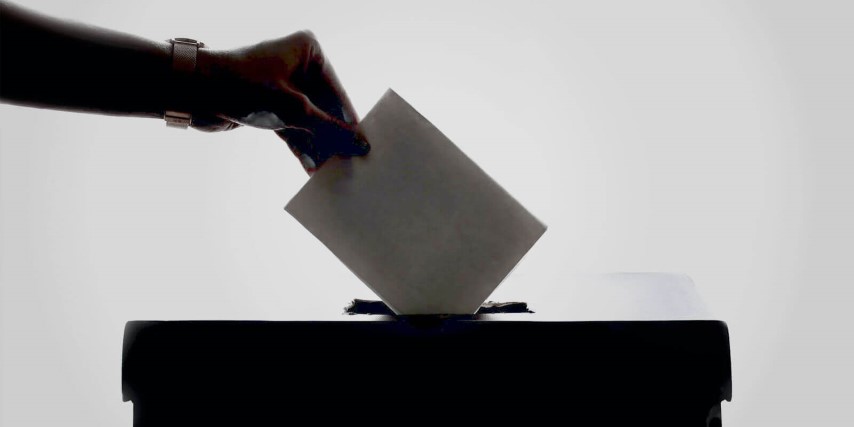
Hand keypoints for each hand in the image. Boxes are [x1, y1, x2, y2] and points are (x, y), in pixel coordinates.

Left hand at [194, 31, 368, 172]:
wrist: (193, 92)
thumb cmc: (244, 87)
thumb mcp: (294, 111)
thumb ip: (330, 129)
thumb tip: (360, 144)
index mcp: (309, 51)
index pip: (338, 92)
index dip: (349, 122)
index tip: (364, 147)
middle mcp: (298, 65)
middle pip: (325, 108)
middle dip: (334, 137)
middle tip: (350, 163)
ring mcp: (284, 87)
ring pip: (310, 121)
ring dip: (318, 146)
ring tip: (333, 171)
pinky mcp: (271, 106)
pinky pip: (294, 128)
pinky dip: (301, 146)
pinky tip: (312, 168)